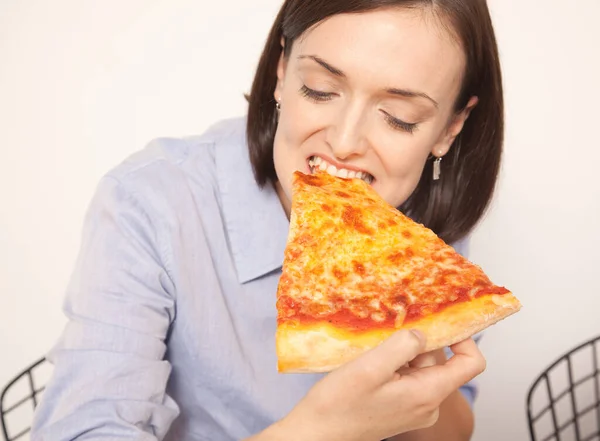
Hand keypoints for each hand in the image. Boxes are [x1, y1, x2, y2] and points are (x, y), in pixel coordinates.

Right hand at [276, 331, 484, 440]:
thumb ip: (402, 345)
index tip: (440, 319)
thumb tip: (422, 333)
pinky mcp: (401, 407)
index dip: (464, 337)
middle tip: (386, 334)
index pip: (470, 363)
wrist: (317, 433)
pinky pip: (407, 377)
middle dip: (416, 342)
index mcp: (428, 394)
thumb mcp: (370, 367)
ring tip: (372, 353)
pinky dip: (393, 365)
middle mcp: (428, 404)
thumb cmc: (338, 405)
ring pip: (420, 367)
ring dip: (400, 353)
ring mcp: (415, 407)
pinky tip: (370, 365)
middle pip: (440, 361)